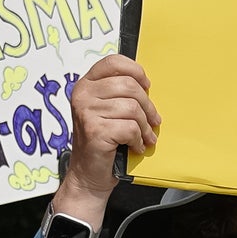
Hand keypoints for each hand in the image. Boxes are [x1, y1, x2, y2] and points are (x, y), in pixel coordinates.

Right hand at [51, 54, 160, 224]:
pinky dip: (138, 139)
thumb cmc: (102, 142)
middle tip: (153, 121)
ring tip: (144, 137)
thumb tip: (147, 85)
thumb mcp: (106, 110)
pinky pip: (130, 128)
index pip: (113, 62)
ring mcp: (86, 112)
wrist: (88, 175)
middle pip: (129, 86)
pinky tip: (135, 146)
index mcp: (86, 84)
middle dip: (148, 106)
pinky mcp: (95, 130)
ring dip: (145, 127)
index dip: (136, 71)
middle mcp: (83, 94)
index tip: (147, 86)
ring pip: (133, 108)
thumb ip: (119, 94)